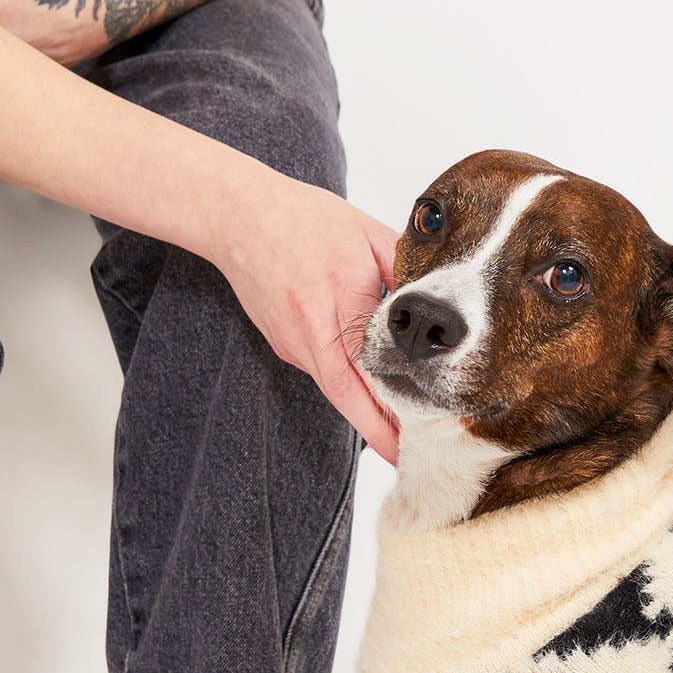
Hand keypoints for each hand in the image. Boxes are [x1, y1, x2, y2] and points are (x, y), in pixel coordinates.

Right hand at [215, 172, 402, 462]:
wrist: (236, 216)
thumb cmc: (303, 218)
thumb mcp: (364, 232)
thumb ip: (403, 266)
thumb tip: (436, 299)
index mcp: (339, 299)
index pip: (370, 369)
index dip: (389, 410)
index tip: (414, 438)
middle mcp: (311, 330)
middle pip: (347, 395)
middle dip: (377, 431)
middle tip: (406, 456)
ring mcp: (293, 343)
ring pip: (335, 388)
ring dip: (364, 409)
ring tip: (396, 426)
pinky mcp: (285, 345)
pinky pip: (322, 370)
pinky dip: (346, 382)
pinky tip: (368, 383)